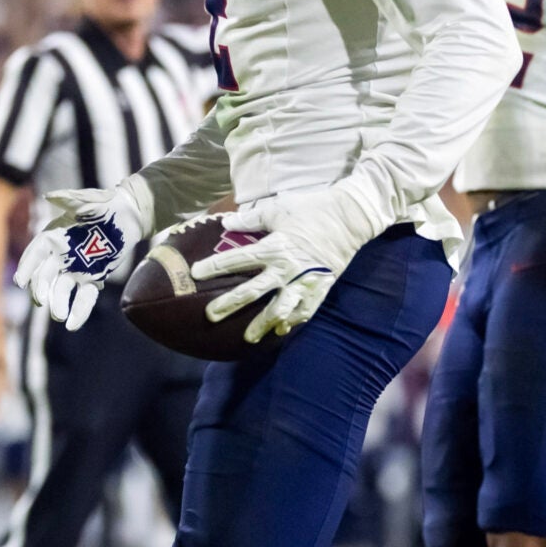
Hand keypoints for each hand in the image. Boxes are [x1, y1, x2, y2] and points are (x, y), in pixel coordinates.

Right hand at [14, 184, 150, 330]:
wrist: (128, 216)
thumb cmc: (105, 205)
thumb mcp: (88, 200)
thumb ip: (70, 201)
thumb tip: (49, 196)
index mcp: (54, 237)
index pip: (36, 254)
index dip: (27, 267)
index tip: (21, 281)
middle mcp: (61, 256)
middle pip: (45, 276)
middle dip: (41, 289)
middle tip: (42, 301)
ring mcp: (75, 269)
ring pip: (62, 290)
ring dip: (58, 303)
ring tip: (60, 316)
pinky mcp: (92, 278)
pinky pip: (84, 297)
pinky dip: (79, 310)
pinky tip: (73, 325)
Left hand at [192, 180, 389, 344]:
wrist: (350, 217)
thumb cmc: (312, 209)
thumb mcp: (278, 209)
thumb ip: (251, 219)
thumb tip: (227, 222)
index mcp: (273, 247)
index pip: (236, 259)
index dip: (214, 267)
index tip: (195, 274)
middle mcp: (286, 268)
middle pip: (253, 290)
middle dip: (230, 303)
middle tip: (210, 316)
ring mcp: (304, 281)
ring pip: (279, 308)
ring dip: (262, 323)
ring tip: (248, 337)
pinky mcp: (320, 287)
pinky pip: (305, 310)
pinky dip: (293, 321)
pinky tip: (281, 330)